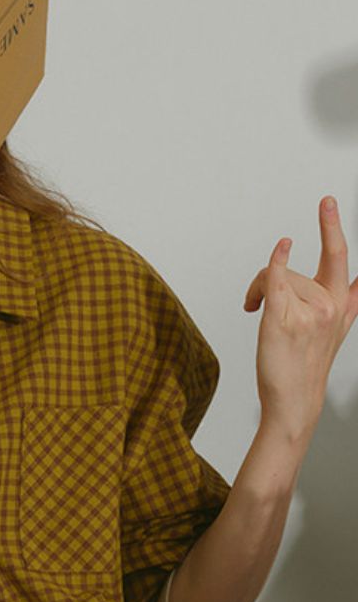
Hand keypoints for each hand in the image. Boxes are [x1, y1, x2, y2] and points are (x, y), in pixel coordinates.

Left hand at [243, 196, 357, 442]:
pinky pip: (276, 277)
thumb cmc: (303, 366)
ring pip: (281, 275)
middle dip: (332, 223)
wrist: (293, 400)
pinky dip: (274, 262)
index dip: (339, 235)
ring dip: (260, 287)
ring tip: (253, 307)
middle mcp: (333, 307)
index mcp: (345, 308)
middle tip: (327, 200)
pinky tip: (280, 248)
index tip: (333, 206)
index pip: (348, 265)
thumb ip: (347, 304)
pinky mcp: (284, 318)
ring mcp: (311, 312)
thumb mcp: (332, 333)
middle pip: (333, 255)